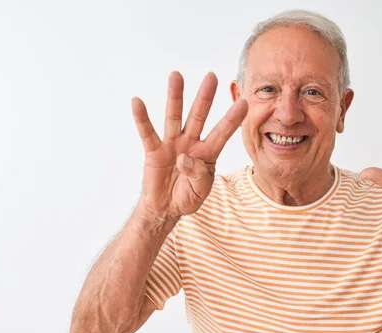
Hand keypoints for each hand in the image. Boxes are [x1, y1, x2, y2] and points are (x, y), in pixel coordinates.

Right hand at [132, 71, 247, 220]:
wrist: (165, 207)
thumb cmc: (187, 196)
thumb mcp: (200, 191)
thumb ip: (198, 175)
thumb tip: (183, 159)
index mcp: (207, 153)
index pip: (222, 133)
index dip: (232, 119)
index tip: (244, 102)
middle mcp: (190, 143)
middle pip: (198, 116)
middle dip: (205, 97)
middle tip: (212, 76)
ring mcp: (172, 144)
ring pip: (174, 117)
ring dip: (175, 97)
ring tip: (176, 75)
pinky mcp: (154, 151)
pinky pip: (147, 133)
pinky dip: (142, 118)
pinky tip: (137, 102)